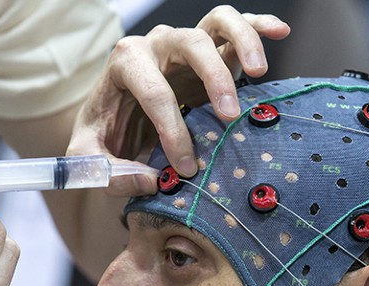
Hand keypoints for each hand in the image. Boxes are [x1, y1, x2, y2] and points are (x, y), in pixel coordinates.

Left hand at [68, 5, 289, 196]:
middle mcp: (156, 44)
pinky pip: (235, 25)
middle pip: (190, 43)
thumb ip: (105, 173)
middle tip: (229, 116)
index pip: (153, 91)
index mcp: (124, 63)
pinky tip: (280, 33)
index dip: (172, 130)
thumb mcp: (88, 158)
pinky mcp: (208, 49)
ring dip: (242, 43)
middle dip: (213, 79)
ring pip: (217, 22)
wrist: (114, 121)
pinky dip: (258, 25)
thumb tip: (151, 180)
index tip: (185, 166)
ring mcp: (183, 43)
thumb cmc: (104, 136)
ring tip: (258, 73)